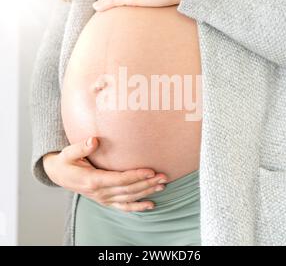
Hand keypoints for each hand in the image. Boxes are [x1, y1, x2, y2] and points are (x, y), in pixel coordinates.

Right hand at [43, 137, 167, 211]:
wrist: (59, 176)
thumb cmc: (65, 162)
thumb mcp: (68, 153)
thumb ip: (81, 147)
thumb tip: (94, 140)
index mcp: (93, 180)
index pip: (119, 179)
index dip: (136, 175)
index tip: (151, 170)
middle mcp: (100, 193)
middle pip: (128, 189)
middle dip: (147, 183)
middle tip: (163, 176)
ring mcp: (103, 199)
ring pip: (129, 198)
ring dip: (146, 192)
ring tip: (162, 185)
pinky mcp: (106, 201)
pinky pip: (123, 207)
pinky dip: (137, 207)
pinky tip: (151, 204)